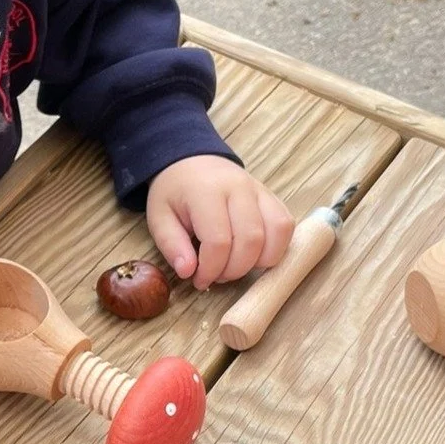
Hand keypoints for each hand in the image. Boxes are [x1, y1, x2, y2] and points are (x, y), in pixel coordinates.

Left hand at [146, 155, 293, 289]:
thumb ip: (171, 245)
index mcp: (206, 191)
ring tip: (235, 266)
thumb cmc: (175, 193)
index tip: (200, 280)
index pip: (218, 241)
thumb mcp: (159, 217)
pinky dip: (275, 248)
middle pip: (251, 240)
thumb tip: (187, 272)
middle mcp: (238, 187)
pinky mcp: (272, 197)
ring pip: (276, 233)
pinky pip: (285, 225)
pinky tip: (254, 256)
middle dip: (234, 270)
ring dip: (259, 262)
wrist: (192, 163)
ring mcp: (259, 190)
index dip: (211, 269)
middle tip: (216, 276)